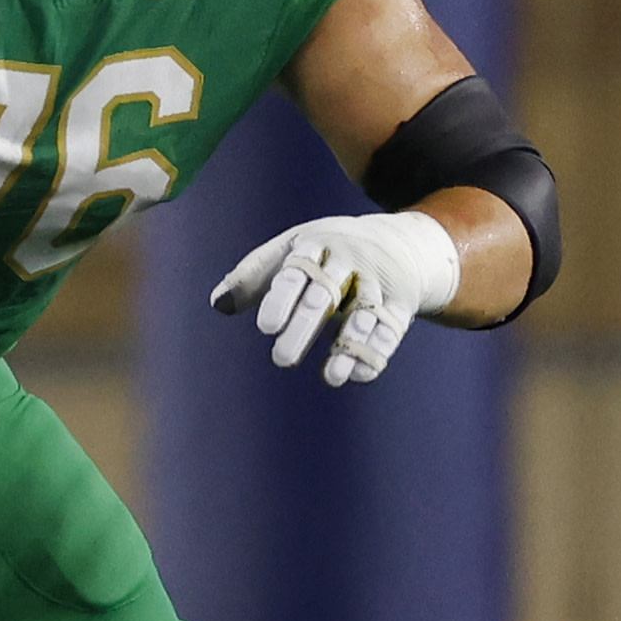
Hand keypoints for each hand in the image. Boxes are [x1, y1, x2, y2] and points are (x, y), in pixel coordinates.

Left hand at [209, 209, 461, 385]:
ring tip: (330, 377)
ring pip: (363, 314)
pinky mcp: (401, 305)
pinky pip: (390, 331)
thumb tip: (218, 304)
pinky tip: (355, 374)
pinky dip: (374, 353)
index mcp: (318, 244)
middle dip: (305, 325)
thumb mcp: (293, 250)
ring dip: (348, 345)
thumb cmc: (328, 253)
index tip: (265, 327)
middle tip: (281, 359)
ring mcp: (379, 283)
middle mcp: (350, 260)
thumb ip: (254, 276)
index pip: (297, 269)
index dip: (282, 297)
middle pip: (326, 293)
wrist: (401, 243)